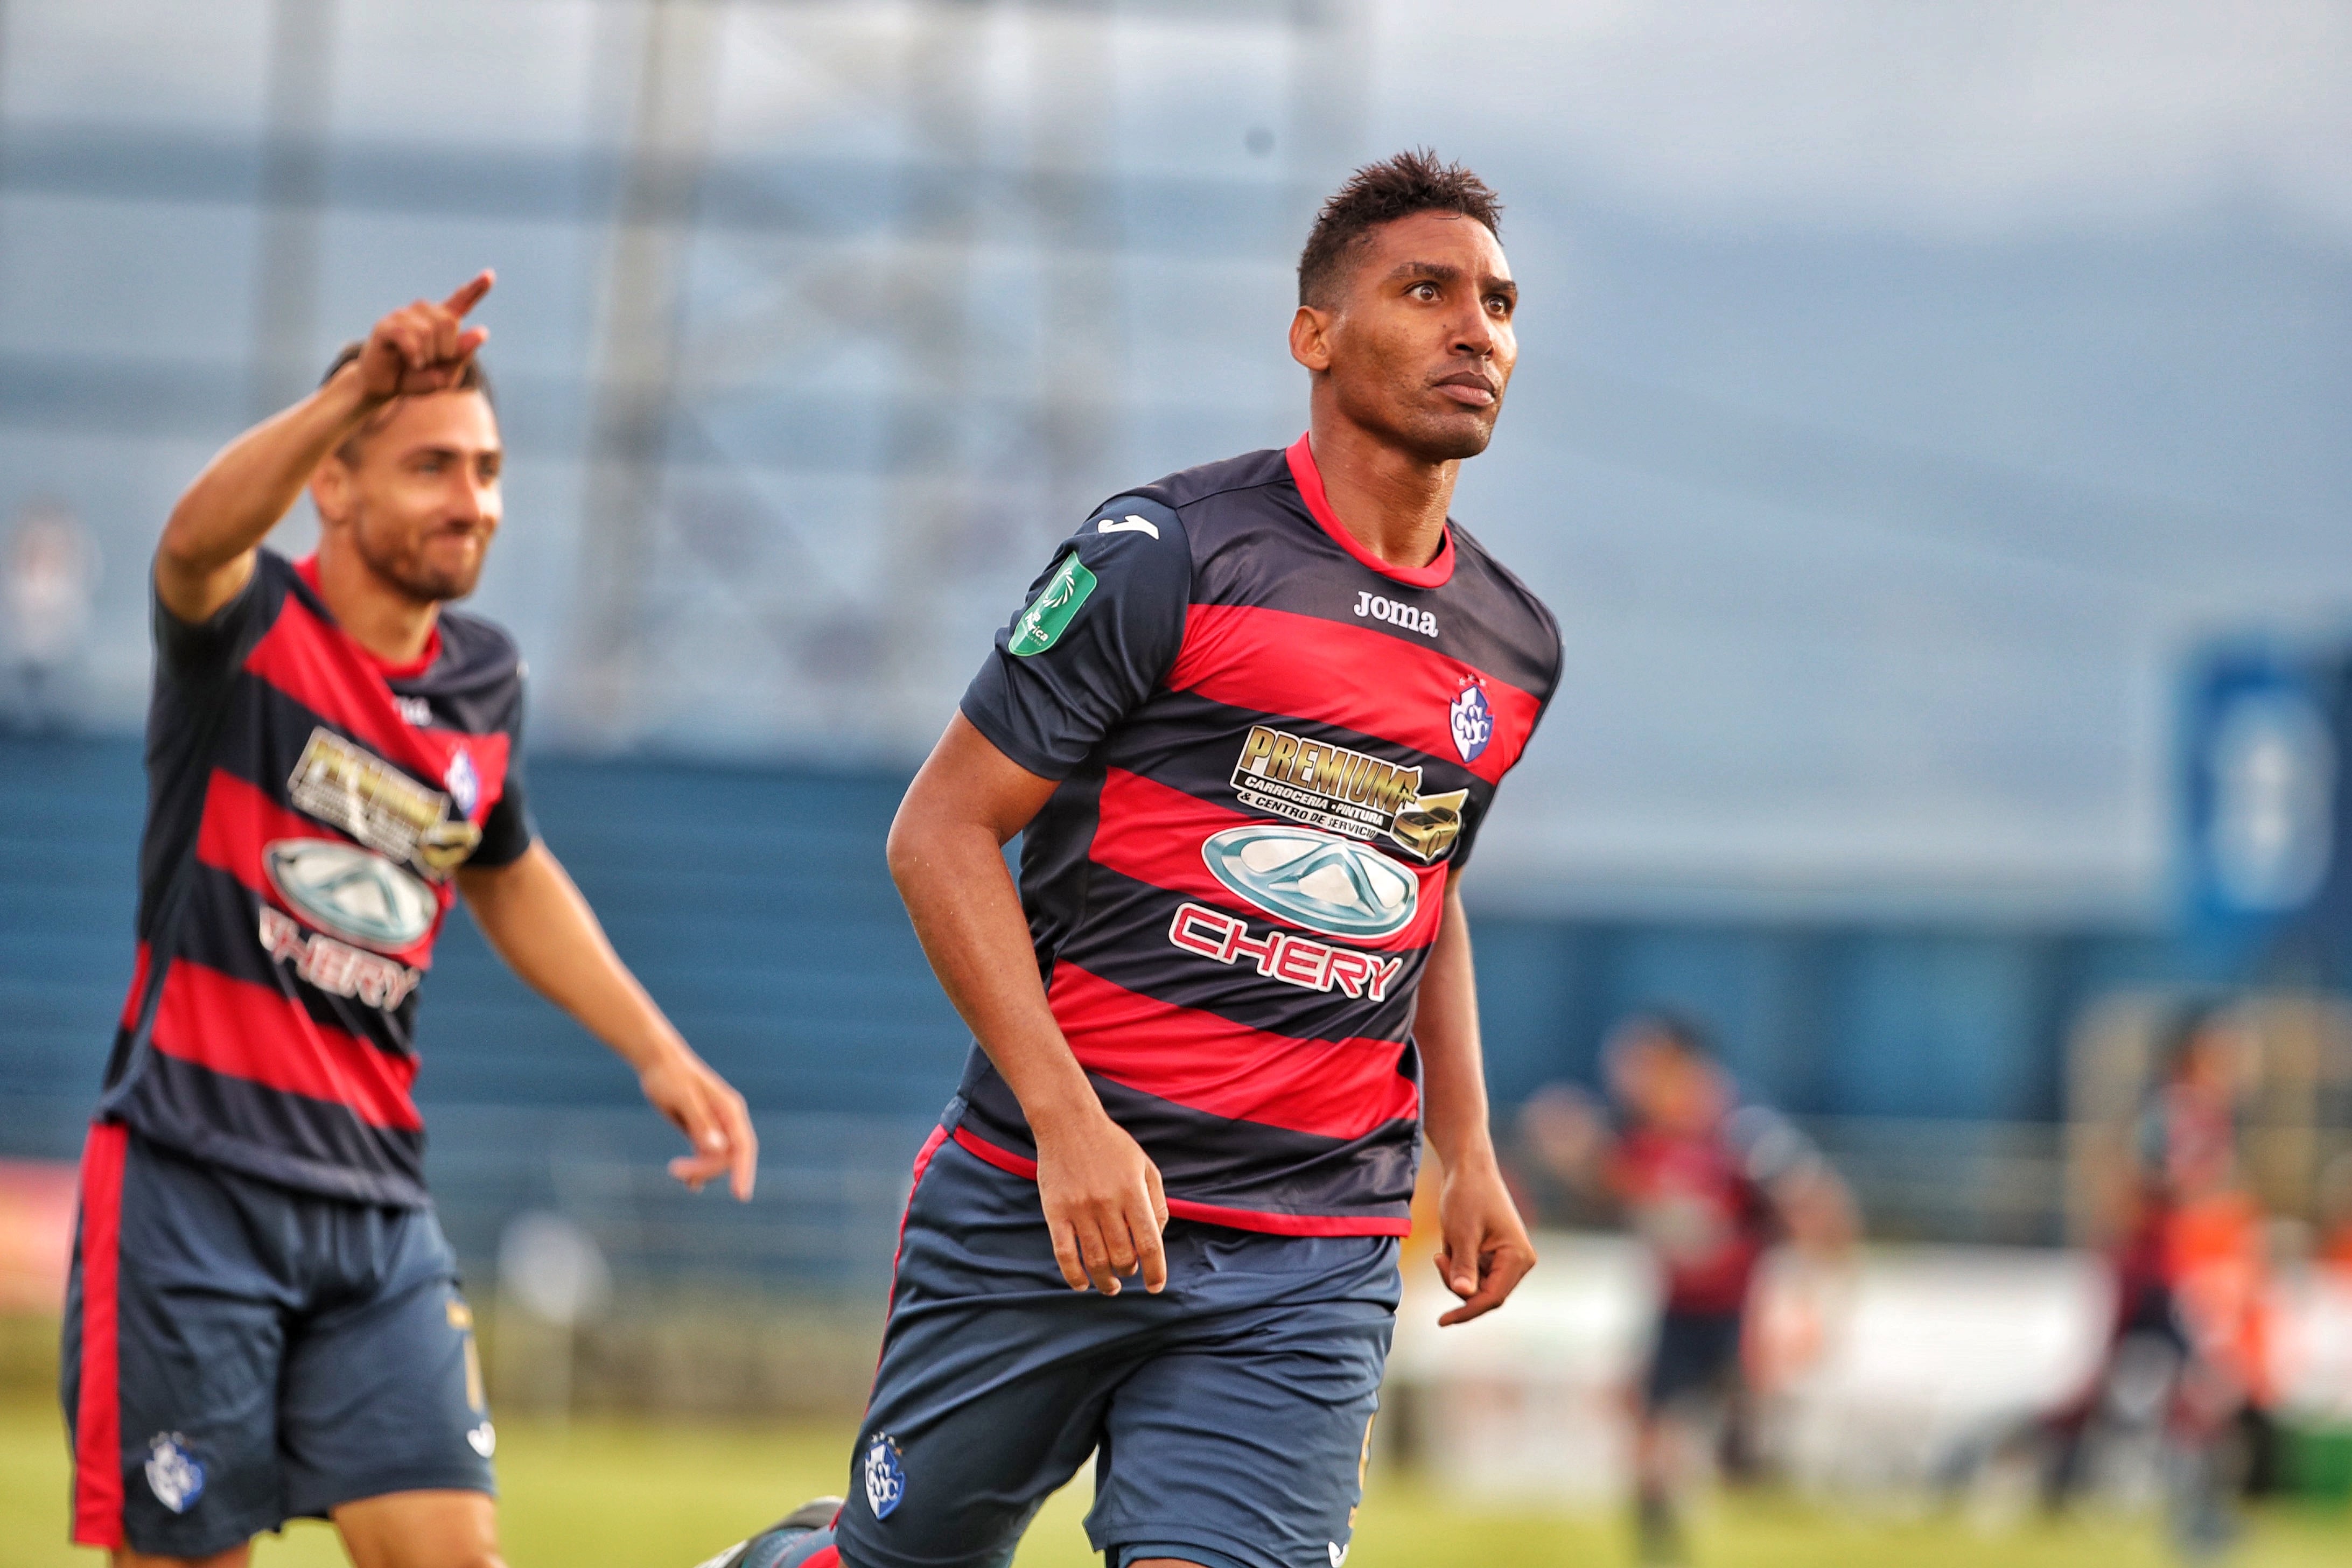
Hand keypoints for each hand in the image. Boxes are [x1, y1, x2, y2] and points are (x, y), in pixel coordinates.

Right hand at [349, 271, 493, 401]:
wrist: (386, 387)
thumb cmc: (417, 378)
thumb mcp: (447, 374)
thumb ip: (463, 355)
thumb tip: (482, 332)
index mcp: (441, 322)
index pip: (461, 302)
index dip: (476, 289)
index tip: (490, 275)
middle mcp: (423, 312)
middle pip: (448, 321)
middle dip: (446, 350)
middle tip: (432, 363)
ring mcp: (403, 316)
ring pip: (427, 331)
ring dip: (428, 355)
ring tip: (418, 363)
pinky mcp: (385, 326)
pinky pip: (407, 336)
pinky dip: (414, 354)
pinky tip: (412, 362)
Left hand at [638, 1046, 757, 1200]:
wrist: (657, 1060)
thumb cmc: (670, 1076)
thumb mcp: (683, 1098)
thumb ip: (700, 1123)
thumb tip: (718, 1149)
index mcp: (730, 1109)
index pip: (744, 1147)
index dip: (744, 1171)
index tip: (740, 1196)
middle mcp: (727, 1119)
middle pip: (728, 1157)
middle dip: (706, 1168)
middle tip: (675, 1170)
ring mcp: (716, 1125)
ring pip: (716, 1158)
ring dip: (700, 1170)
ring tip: (675, 1171)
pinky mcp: (702, 1128)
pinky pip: (706, 1155)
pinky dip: (698, 1168)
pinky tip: (688, 1182)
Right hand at [1033, 1104, 1168, 1295]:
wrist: (1068, 1122)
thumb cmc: (1112, 1145)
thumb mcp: (1145, 1166)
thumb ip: (1157, 1203)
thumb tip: (1156, 1238)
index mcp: (1133, 1192)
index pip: (1149, 1244)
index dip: (1155, 1271)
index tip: (1155, 1287)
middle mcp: (1107, 1203)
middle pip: (1122, 1256)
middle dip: (1129, 1271)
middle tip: (1128, 1272)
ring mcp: (1079, 1208)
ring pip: (1095, 1260)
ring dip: (1105, 1280)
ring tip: (1110, 1285)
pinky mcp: (1055, 1211)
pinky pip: (1064, 1253)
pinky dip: (1074, 1276)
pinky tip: (1082, 1284)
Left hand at [1433, 1153, 1535, 1325]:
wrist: (1468, 1168)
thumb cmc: (1467, 1195)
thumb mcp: (1461, 1232)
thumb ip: (1463, 1265)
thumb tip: (1464, 1293)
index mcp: (1518, 1257)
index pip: (1493, 1298)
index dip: (1467, 1311)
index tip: (1442, 1320)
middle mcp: (1518, 1262)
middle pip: (1484, 1295)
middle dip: (1458, 1282)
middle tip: (1438, 1257)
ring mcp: (1507, 1259)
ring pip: (1476, 1287)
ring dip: (1455, 1272)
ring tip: (1447, 1244)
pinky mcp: (1495, 1255)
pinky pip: (1473, 1274)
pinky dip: (1457, 1265)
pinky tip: (1452, 1243)